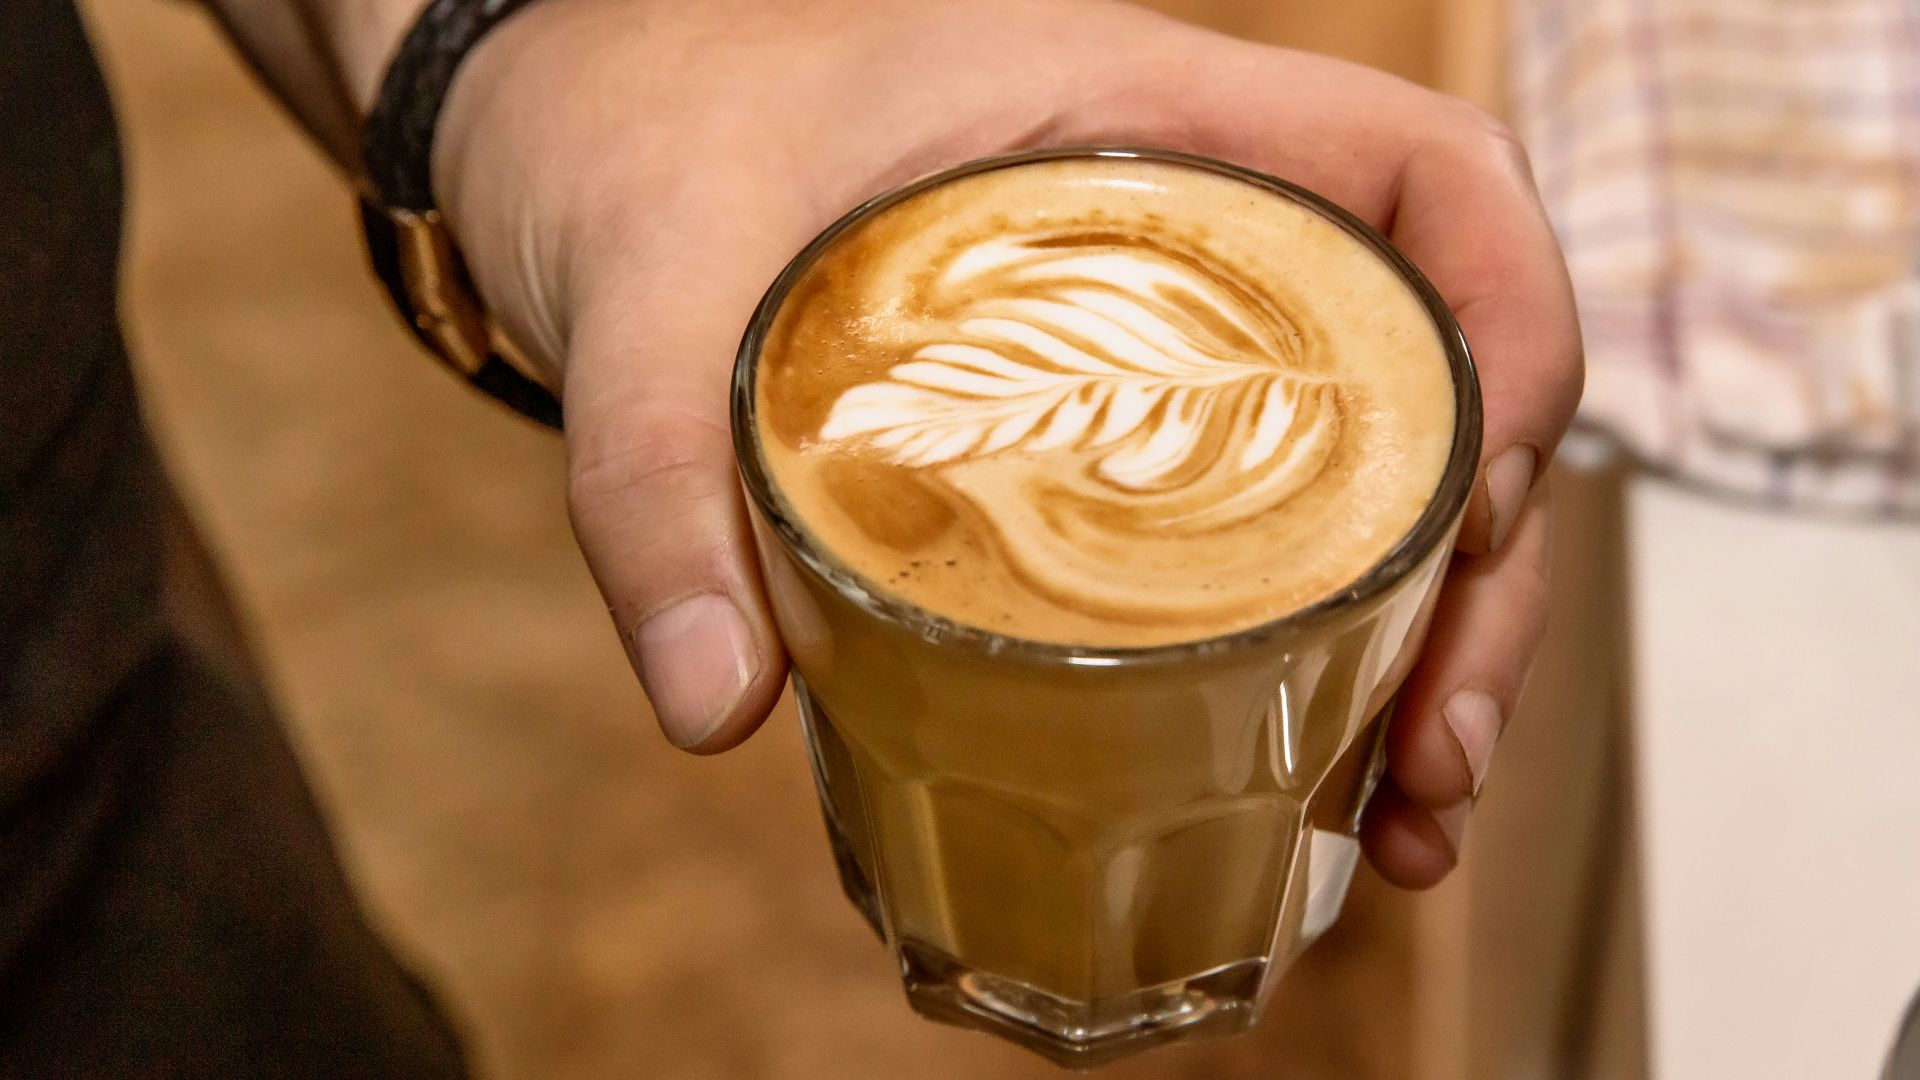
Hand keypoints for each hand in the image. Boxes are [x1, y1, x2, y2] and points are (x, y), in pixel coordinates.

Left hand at [431, 0, 1581, 888]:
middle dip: (1481, 570)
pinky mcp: (1101, 421)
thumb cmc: (634, 137)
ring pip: (1369, 468)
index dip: (1512, 321)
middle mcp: (1185, 223)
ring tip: (1402, 811)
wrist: (579, 128)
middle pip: (1433, 374)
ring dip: (1421, 636)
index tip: (1495, 504)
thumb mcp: (644, 290)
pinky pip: (1260, 516)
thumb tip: (715, 700)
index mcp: (1132, 116)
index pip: (1418, 177)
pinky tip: (1304, 768)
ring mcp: (1157, 329)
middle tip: (1436, 752)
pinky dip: (1308, 643)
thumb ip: (654, 481)